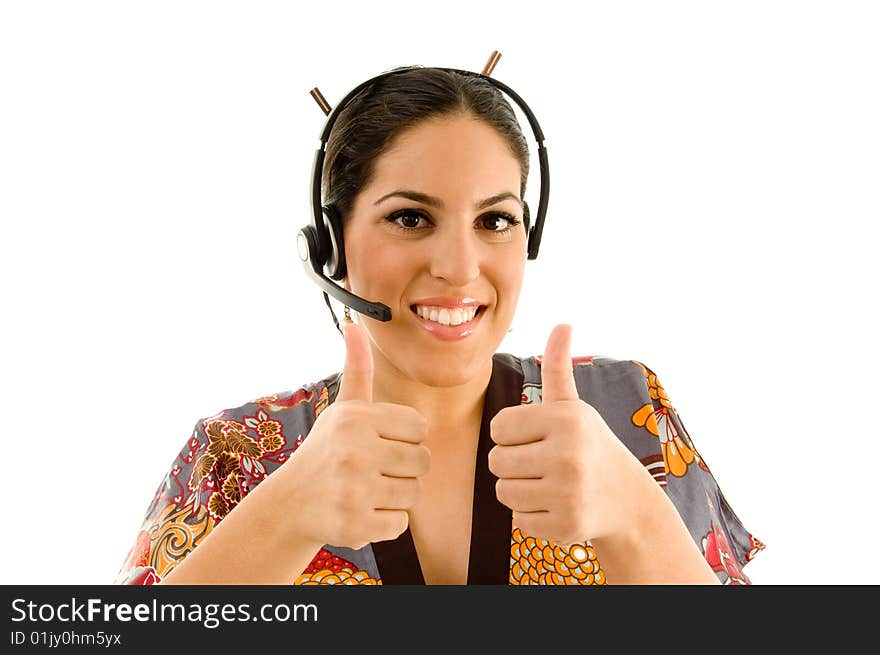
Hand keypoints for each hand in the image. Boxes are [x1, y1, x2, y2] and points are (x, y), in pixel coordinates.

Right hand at [273, 319, 430, 549]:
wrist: (290, 503)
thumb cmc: (326, 451)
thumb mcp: (342, 409)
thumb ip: (357, 369)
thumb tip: (354, 323)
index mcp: (357, 419)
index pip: (420, 427)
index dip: (405, 438)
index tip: (381, 443)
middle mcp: (355, 451)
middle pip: (423, 461)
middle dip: (404, 468)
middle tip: (376, 469)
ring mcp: (354, 490)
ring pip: (415, 493)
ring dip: (397, 495)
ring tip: (368, 489)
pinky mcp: (355, 525)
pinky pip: (401, 524)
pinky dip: (386, 522)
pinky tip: (362, 510)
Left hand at [488, 324, 649, 545]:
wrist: (626, 499)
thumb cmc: (589, 444)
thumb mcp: (573, 406)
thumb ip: (557, 367)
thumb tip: (563, 323)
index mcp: (565, 419)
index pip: (498, 428)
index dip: (511, 434)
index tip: (536, 437)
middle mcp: (567, 455)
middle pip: (496, 461)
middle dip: (513, 462)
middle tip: (542, 463)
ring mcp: (567, 493)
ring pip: (503, 491)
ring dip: (519, 489)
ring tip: (549, 483)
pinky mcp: (564, 526)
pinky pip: (518, 519)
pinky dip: (531, 515)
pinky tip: (557, 505)